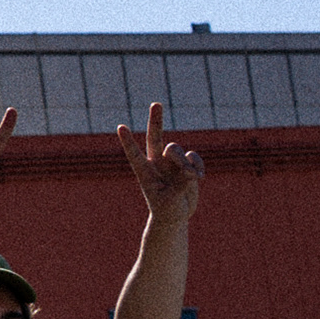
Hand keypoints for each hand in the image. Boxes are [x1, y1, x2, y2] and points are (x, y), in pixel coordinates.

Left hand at [116, 102, 201, 221]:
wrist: (176, 214)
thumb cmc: (167, 210)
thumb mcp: (170, 202)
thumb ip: (179, 186)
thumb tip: (189, 171)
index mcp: (144, 172)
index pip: (134, 154)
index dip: (128, 141)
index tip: (120, 127)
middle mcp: (156, 162)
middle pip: (155, 137)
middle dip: (156, 120)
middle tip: (156, 103)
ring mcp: (171, 161)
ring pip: (177, 149)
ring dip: (185, 163)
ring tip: (190, 178)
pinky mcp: (186, 163)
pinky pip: (193, 156)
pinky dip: (197, 165)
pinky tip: (199, 176)